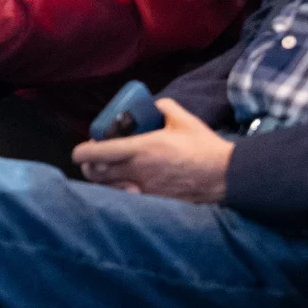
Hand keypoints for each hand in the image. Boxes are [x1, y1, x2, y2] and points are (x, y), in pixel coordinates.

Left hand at [75, 100, 233, 202]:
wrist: (225, 177)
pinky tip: (130, 182)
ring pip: (107, 189)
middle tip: (97, 158)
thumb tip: (152, 105)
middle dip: (89, 166)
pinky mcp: (153, 201)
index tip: (85, 147)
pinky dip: (121, 191)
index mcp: (139, 150)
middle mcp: (136, 172)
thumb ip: (163, 107)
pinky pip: (126, 198)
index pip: (94, 155)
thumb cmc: (203, 147)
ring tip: (112, 170)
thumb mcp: (183, 119)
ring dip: (104, 179)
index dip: (82, 151)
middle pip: (93, 174)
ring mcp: (143, 190)